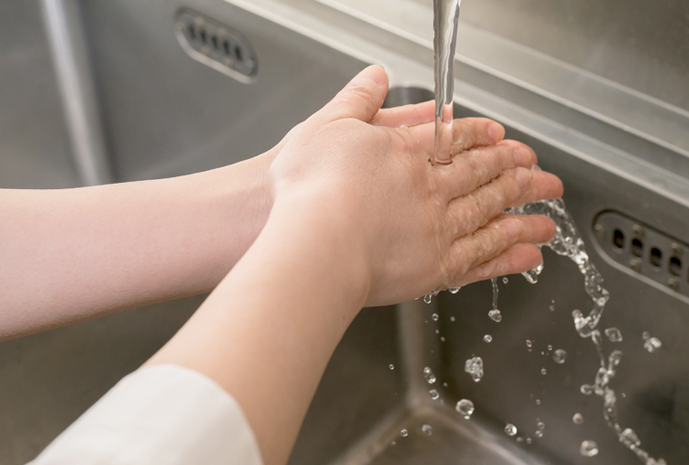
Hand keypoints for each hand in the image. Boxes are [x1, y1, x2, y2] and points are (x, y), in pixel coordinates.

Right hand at [268, 65, 562, 305]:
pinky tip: (530, 253)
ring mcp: (438, 228)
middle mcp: (431, 189)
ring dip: (524, 210)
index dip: (482, 135)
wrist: (313, 244)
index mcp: (407, 153)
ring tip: (550, 209)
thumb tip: (377, 75)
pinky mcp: (436, 268)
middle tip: (543, 171)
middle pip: (483, 175)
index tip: (503, 137)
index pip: (454, 138)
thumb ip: (356, 100)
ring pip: (492, 215)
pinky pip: (482, 259)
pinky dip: (510, 256)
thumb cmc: (308, 190)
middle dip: (516, 170)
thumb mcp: (324, 127)